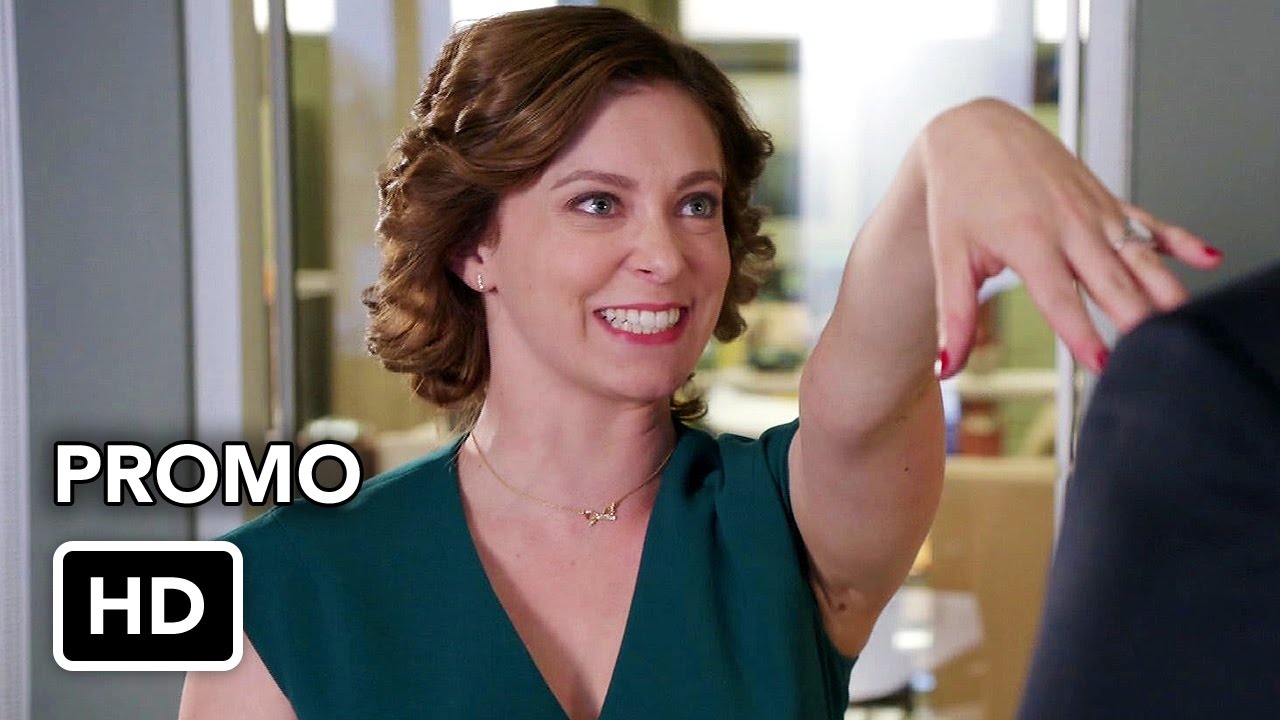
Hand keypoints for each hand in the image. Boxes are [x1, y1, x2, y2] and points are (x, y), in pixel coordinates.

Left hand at [919, 98, 1221, 377]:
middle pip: (1112, 280)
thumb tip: (949, 367)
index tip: (1103, 366)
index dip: (1083, 334)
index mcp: (1029, 239)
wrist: (974, 132)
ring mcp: (1094, 211)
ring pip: (1140, 254)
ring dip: (1165, 287)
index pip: (1061, 298)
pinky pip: (1150, 222)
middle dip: (1136, 318)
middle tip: (1155, 352)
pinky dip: (1180, 240)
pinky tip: (1208, 258)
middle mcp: (1069, 224)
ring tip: (1185, 319)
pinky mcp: (1107, 201)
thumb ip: (955, 315)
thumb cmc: (960, 192)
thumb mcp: (949, 255)